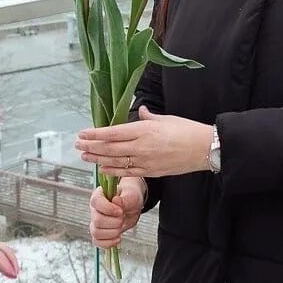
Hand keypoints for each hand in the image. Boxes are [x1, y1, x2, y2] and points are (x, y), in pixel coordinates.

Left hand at [76, 106, 213, 179]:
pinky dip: (113, 171)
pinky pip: (127, 173)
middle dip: (91, 147)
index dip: (95, 134)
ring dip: (98, 159)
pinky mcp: (151, 172)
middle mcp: (141, 146)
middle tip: (77, 145)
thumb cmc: (186, 130)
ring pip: (116, 162)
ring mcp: (145, 161)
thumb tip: (141, 110)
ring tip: (85, 156)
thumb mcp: (165, 118)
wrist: (204, 149)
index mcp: (144, 130)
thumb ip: (149, 116)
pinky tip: (103, 169)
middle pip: (110, 148)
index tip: (82, 133)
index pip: (113, 133)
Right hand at [89, 176, 145, 248]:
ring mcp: (95, 222)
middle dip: (114, 223)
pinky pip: (97, 242)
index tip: (120, 211)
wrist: (131, 206)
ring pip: (96, 233)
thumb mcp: (131, 195)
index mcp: (99, 195)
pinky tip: (118, 238)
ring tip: (121, 226)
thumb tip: (116, 201)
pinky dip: (108, 243)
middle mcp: (94, 209)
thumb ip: (125, 198)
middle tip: (123, 218)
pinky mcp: (99, 233)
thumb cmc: (129, 197)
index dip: (108, 208)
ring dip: (112, 233)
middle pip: (97, 220)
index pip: (96, 202)